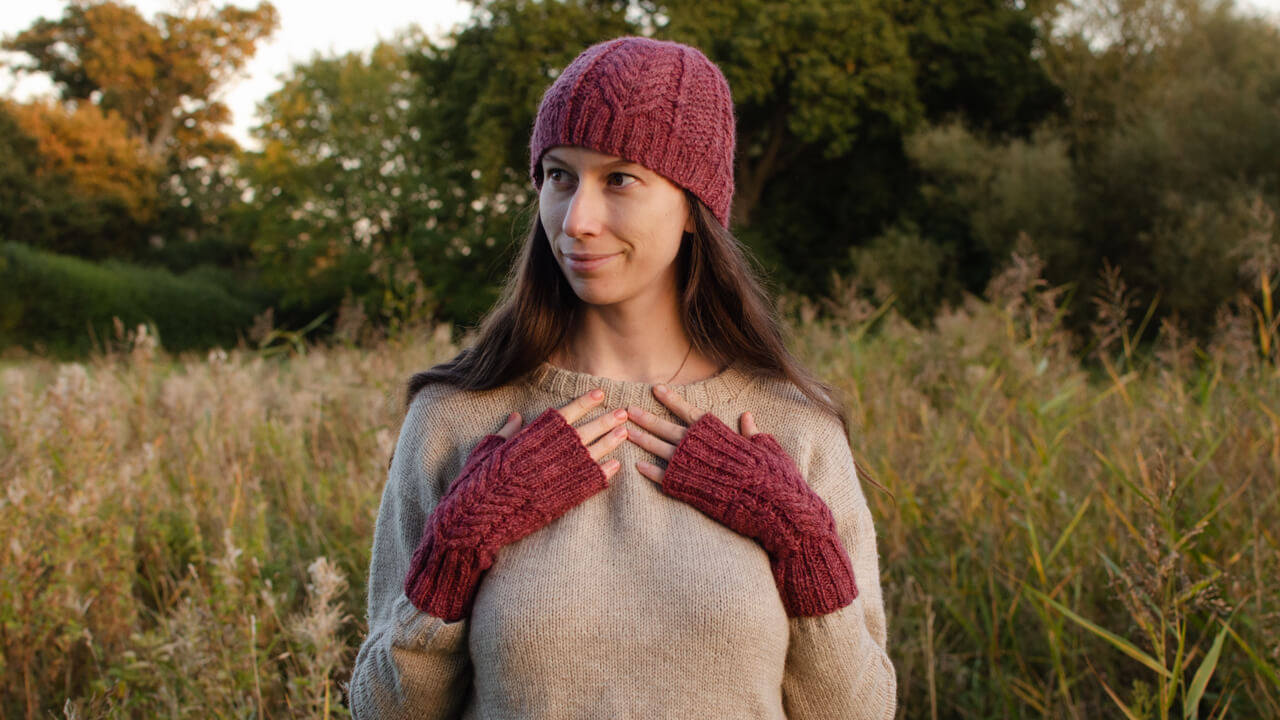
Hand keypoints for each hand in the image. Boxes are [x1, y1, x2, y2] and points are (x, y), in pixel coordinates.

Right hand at [405, 388, 627, 619]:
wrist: (473, 522)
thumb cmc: (474, 485)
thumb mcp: (485, 452)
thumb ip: (505, 433)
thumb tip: (518, 415)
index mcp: (525, 441)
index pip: (560, 417)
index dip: (581, 404)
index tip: (599, 394)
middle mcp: (542, 457)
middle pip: (581, 434)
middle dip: (604, 421)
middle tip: (623, 411)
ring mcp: (551, 479)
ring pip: (588, 456)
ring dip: (608, 443)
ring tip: (625, 433)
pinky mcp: (556, 501)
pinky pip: (586, 485)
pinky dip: (602, 474)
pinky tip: (616, 465)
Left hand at [625, 383, 757, 481]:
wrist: (765, 500)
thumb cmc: (769, 472)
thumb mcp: (764, 446)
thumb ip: (751, 432)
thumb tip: (748, 416)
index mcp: (716, 432)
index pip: (688, 411)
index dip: (671, 399)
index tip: (656, 389)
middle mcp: (698, 446)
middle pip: (666, 428)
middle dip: (647, 418)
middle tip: (629, 410)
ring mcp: (690, 466)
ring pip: (660, 449)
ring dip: (643, 440)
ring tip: (627, 433)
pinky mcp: (688, 486)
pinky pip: (663, 476)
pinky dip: (650, 471)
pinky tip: (638, 466)